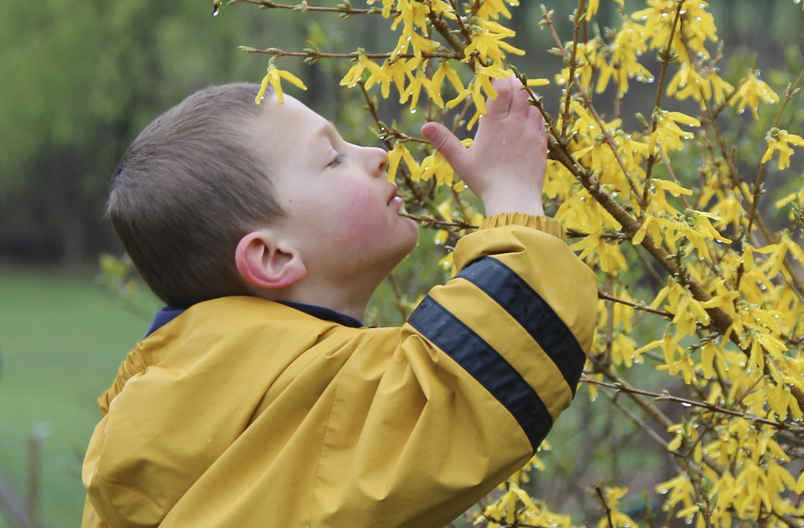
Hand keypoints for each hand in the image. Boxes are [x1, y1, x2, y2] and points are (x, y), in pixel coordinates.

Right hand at [421, 76, 546, 216]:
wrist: (514, 200)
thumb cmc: (484, 181)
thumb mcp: (460, 161)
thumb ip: (444, 142)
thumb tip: (424, 126)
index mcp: (493, 124)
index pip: (500, 90)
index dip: (498, 81)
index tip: (494, 79)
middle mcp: (514, 124)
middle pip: (518, 92)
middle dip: (513, 84)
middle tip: (508, 82)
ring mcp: (530, 134)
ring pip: (533, 106)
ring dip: (527, 99)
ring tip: (519, 99)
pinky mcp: (541, 145)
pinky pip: (542, 123)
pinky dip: (537, 116)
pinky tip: (531, 119)